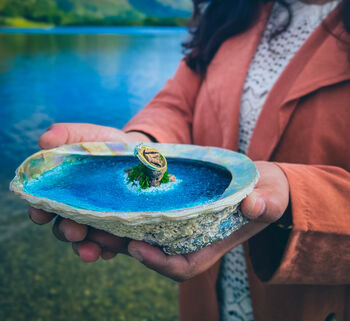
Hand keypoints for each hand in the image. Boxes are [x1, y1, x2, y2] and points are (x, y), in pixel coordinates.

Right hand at [29, 122, 150, 259]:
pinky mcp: (120, 230)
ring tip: (94, 251)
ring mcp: (100, 223)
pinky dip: (110, 250)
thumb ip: (67, 135)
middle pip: (65, 228)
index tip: (40, 214)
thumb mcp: (89, 136)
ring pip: (88, 241)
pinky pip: (113, 246)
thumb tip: (44, 141)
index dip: (40, 211)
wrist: (142, 155)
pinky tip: (111, 252)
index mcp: (65, 192)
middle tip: (74, 232)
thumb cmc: (108, 146)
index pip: (46, 206)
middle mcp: (79, 212)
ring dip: (87, 247)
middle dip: (67, 232)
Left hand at [30, 157, 289, 281]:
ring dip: (115, 229)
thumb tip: (254, 204)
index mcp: (211, 244)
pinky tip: (107, 197)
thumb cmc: (265, 192)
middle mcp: (189, 238)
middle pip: (152, 251)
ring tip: (90, 217)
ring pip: (141, 233)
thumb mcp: (270, 195)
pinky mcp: (170, 206)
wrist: (257, 182)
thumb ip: (266, 201)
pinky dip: (124, 212)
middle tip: (98, 232)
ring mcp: (177, 223)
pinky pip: (142, 215)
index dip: (158, 262)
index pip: (181, 265)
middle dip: (124, 244)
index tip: (136, 248)